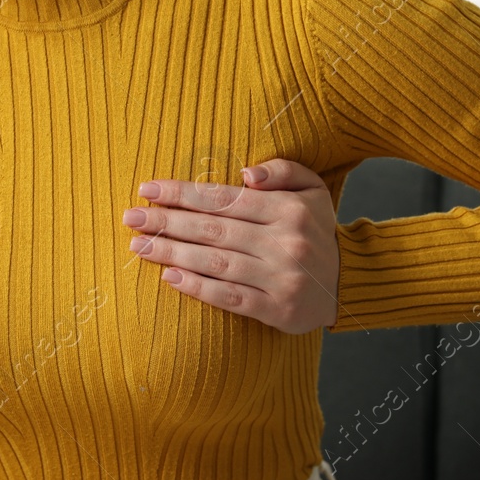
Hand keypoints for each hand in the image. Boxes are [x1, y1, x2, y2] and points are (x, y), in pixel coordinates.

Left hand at [122, 157, 341, 333]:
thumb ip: (281, 170)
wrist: (349, 282)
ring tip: (139, 246)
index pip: (224, 199)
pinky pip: (231, 297)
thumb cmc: (315, 228)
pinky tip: (169, 278)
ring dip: (173, 253)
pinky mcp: (278, 310)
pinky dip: (198, 288)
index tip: (146, 190)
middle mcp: (285, 242)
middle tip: (130, 218)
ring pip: (217, 263)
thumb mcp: (311, 188)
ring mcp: (282, 278)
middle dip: (167, 222)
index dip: (182, 193)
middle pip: (214, 229)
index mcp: (288, 209)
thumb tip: (245, 173)